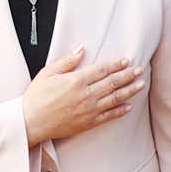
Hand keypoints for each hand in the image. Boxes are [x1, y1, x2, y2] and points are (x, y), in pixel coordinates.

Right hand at [23, 43, 144, 142]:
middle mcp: (86, 95)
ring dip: (129, 91)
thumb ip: (68, 60)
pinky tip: (129, 106)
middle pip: (112, 82)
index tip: (126, 61)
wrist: (30, 121)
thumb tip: (82, 48)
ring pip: (115, 98)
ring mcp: (89, 110)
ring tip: (140, 85)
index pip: (102, 69)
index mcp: (77, 80)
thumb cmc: (37, 96)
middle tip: (139, 70)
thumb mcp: (49, 73)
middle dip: (128, 75)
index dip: (116, 64)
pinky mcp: (88, 123)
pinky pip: (109, 116)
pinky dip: (120, 111)